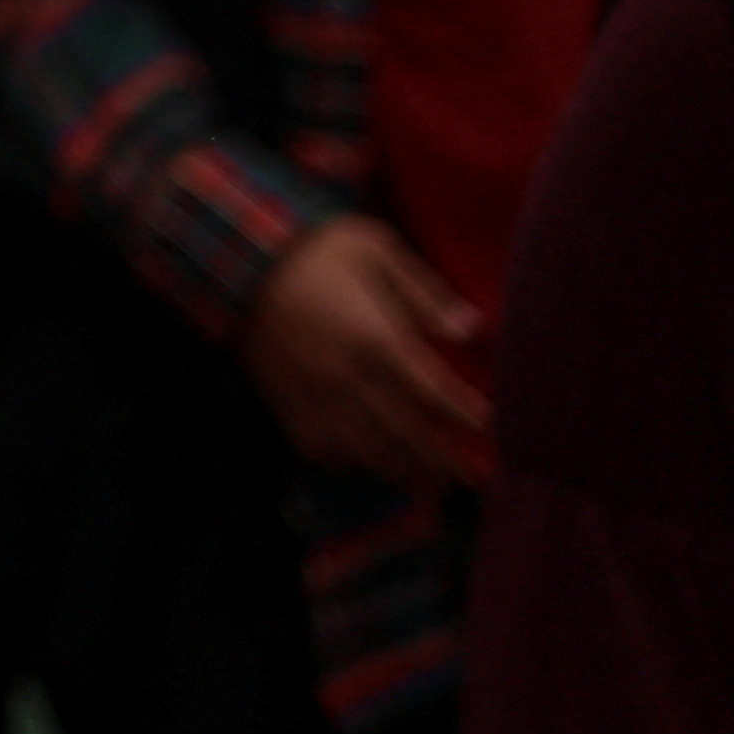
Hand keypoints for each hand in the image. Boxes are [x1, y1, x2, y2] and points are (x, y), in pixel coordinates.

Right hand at [245, 216, 489, 493]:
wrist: (243, 260)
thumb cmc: (318, 250)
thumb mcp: (376, 248)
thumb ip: (425, 291)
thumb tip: (471, 329)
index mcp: (375, 336)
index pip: (431, 389)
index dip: (464, 413)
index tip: (490, 428)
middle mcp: (348, 374)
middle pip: (406, 432)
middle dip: (445, 459)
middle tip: (476, 478)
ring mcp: (316, 394)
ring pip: (368, 449)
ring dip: (405, 471)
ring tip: (434, 486)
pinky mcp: (289, 403)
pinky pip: (324, 448)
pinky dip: (352, 464)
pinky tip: (372, 466)